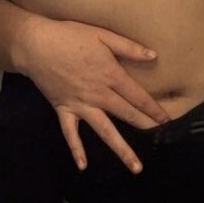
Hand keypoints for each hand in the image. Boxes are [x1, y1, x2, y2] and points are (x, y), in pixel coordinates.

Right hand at [17, 16, 170, 173]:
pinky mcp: (63, 109)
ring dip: (121, 149)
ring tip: (135, 167)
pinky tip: (83, 165)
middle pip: (126, 114)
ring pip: (105, 130)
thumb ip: (128, 47)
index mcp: (110, 76)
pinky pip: (70, 133)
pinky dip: (76, 149)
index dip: (153, 108)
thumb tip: (153, 56)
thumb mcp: (103, 35)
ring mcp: (81, 105)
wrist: (36, 45)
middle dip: (145, 126)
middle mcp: (98, 94)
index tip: (167, 119)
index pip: (137, 96)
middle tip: (161, 138)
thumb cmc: (71, 36)